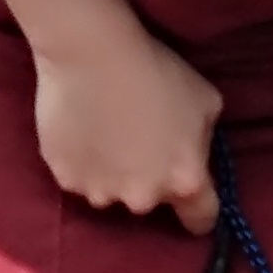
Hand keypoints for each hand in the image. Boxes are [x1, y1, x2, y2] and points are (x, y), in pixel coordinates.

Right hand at [33, 19, 224, 233]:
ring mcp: (101, 192)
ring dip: (111, 173)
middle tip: (137, 142)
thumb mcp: (206, 101)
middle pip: (150, 201)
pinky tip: (80, 130)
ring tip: (104, 133)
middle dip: (148, 180)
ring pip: (111, 192)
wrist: (92, 53)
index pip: (201, 219)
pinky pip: (78, 178)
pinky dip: (81, 163)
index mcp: (185, 180)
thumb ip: (203, 140)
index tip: (188, 197)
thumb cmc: (156, 71)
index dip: (198, 210)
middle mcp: (144, 197)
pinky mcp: (66, 181)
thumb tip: (192, 152)